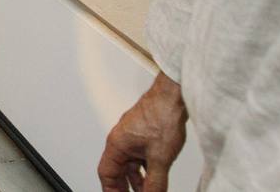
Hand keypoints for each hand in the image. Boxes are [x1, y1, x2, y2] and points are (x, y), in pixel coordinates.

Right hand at [98, 72, 186, 191]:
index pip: (107, 174)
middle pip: (117, 170)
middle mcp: (122, 140)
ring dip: (137, 181)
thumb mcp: (160, 159)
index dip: (111, 190)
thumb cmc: (161, 115)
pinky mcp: (145, 135)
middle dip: (124, 188)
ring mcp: (133, 137)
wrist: (173, 97)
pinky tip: (155, 178)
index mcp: (117, 144)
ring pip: (131, 165)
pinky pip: (141, 158)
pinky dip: (146, 171)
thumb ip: (155, 183)